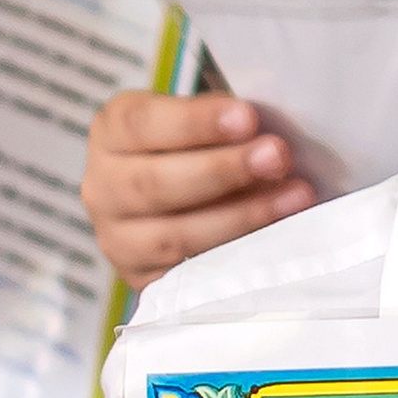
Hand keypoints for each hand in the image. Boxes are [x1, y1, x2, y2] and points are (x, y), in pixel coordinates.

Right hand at [82, 88, 313, 284]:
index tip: (248, 117)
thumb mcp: (200, 118)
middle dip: (223, 170)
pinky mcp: (142, 279)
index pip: (143, 124)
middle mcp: (102, 187)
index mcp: (111, 132)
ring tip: (294, 196)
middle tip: (278, 156)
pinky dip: (235, 257)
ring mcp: (117, 239)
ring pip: (174, 236)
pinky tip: (274, 239)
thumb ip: (223, 120)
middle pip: (154, 184)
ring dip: (241, 216)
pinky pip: (188, 276)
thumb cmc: (197, 145)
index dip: (196, 122)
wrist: (177, 194)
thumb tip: (265, 130)